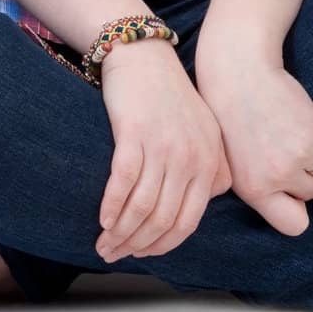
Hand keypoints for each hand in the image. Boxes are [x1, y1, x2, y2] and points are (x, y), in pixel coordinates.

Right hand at [95, 42, 232, 263]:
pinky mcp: (135, 133)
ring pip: (142, 207)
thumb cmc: (170, 96)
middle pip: (163, 220)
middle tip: (113, 255)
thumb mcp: (203, 131)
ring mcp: (164, 146)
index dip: (162, 245)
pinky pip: (123, 182)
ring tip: (103, 243)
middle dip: (136, 245)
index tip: (141, 254)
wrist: (145, 56)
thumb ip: (211, 168)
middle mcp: (191, 157)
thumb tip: (205, 203)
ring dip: (120, 232)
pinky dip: (111, 206)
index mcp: (209, 162)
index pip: (188, 221)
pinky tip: (101, 219)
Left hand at [177, 62, 312, 242]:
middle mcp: (279, 177)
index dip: (301, 218)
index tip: (306, 210)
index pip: (292, 223)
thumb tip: (288, 203)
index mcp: (255, 190)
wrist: (238, 76)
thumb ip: (256, 188)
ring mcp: (300, 154)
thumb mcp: (231, 165)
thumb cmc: (228, 120)